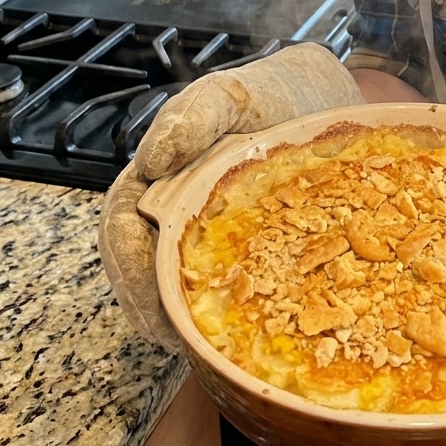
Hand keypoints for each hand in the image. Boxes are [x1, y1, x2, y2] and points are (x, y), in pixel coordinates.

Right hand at [98, 43, 363, 349]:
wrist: (322, 100)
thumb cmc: (267, 96)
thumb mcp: (231, 95)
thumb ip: (194, 115)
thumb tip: (154, 159)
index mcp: (160, 179)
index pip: (123, 228)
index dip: (132, 270)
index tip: (153, 302)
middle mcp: (176, 214)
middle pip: (146, 271)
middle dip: (158, 311)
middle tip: (182, 342)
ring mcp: (210, 238)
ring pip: (182, 287)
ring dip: (189, 321)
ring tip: (211, 350)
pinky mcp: (248, 254)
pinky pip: (232, 289)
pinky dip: (231, 313)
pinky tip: (250, 332)